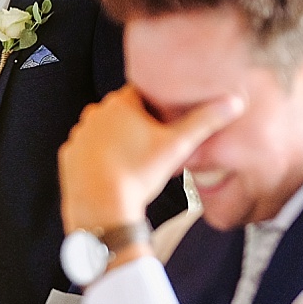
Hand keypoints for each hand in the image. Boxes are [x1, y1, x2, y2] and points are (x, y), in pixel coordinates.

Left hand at [59, 85, 243, 232]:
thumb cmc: (138, 175)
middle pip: (123, 112)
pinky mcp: (68, 156)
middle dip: (138, 125)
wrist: (102, 209)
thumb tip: (234, 102)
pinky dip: (99, 159)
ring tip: (134, 163)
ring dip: (117, 142)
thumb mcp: (177, 146)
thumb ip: (205, 121)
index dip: (158, 109)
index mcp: (120, 103)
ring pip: (105, 132)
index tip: (165, 125)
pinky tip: (114, 173)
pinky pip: (88, 151)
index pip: (143, 93)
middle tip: (154, 148)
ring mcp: (78, 135)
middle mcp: (94, 114)